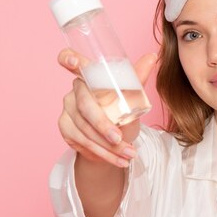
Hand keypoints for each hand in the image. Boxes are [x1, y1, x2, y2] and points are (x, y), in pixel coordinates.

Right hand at [56, 48, 157, 167]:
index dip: (69, 58)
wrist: (114, 140)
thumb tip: (152, 57)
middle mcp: (75, 90)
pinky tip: (117, 160)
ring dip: (107, 146)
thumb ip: (137, 78)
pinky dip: (102, 153)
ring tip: (129, 154)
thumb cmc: (122, 111)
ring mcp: (67, 109)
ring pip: (84, 129)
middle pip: (85, 106)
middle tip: (120, 139)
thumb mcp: (132, 96)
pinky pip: (82, 142)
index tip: (74, 62)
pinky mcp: (64, 127)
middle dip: (103, 125)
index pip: (71, 60)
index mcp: (89, 76)